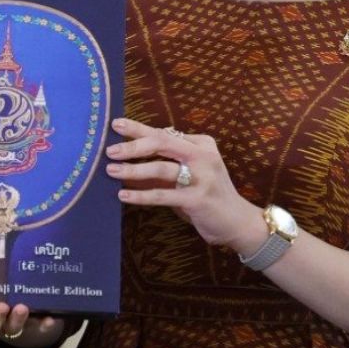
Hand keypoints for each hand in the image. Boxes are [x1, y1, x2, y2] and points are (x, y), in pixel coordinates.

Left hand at [105, 118, 265, 252]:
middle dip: (134, 145)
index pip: (164, 133)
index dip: (139, 129)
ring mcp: (203, 177)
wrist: (238, 222)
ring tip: (112, 171)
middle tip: (110, 150)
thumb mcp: (189, 174)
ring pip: (161, 168)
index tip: (116, 124)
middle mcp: (203, 156)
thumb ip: (165, 165)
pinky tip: (124, 195)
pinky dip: (141, 195)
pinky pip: (162, 195)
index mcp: (201, 144)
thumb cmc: (207, 196)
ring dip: (133, 170)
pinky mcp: (198, 199)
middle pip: (163, 143)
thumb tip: (127, 160)